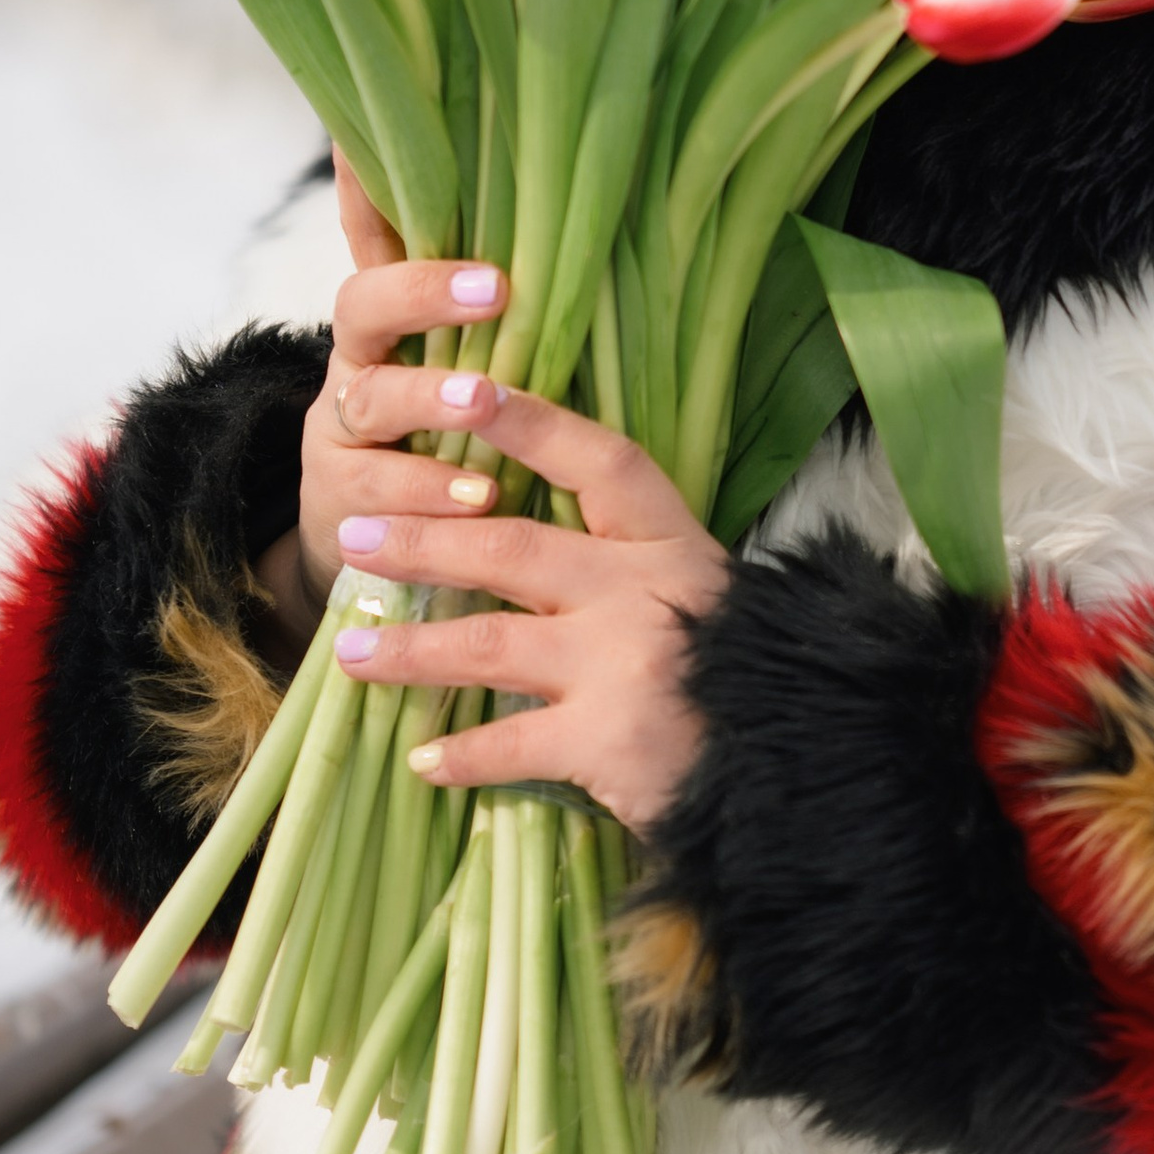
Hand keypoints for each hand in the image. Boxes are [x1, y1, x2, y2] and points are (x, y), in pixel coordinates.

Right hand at [266, 156, 513, 634]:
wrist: (372, 557)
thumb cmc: (447, 449)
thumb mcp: (468, 380)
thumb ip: (503, 329)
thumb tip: (579, 238)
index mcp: (393, 324)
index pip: (374, 239)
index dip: (366, 189)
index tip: (366, 141)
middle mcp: (357, 365)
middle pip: (364, 306)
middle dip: (426, 292)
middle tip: (497, 290)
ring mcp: (338, 431)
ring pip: (368, 400)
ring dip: (428, 400)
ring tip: (484, 405)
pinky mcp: (337, 501)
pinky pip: (374, 490)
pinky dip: (428, 492)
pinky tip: (477, 497)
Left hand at [326, 386, 731, 833]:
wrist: (803, 765)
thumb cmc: (747, 678)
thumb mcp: (705, 597)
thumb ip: (633, 568)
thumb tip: (534, 537)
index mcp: (671, 544)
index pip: (597, 461)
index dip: (530, 423)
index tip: (467, 387)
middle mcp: (644, 591)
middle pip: (509, 549)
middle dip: (421, 540)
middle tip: (355, 533)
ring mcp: (623, 665)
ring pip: (485, 644)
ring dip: (408, 648)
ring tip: (350, 648)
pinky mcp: (607, 741)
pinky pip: (509, 744)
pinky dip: (461, 755)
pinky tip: (422, 760)